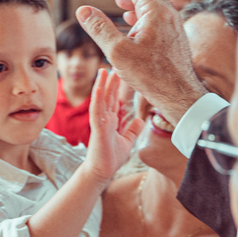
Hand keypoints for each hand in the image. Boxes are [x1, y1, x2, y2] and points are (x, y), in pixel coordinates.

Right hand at [76, 0, 206, 125]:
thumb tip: (83, 10)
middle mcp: (168, 14)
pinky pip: (158, 17)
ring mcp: (174, 26)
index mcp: (156, 12)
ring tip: (118, 2)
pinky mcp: (175, 37)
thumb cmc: (151, 76)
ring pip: (154, 4)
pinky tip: (133, 21)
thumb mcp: (117, 52)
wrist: (179, 95)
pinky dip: (143, 13)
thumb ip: (99, 28)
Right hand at [84, 67, 144, 183]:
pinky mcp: (97, 128)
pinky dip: (97, 98)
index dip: (117, 87)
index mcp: (111, 120)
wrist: (102, 172)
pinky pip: (96, 110)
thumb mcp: (127, 141)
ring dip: (102, 85)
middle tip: (115, 64)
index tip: (121, 73)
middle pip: (108, 95)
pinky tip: (99, 88)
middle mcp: (104, 118)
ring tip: (104, 70)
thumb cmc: (111, 158)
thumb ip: (132, 130)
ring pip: (100, 99)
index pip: (114, 99)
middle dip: (111, 81)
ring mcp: (100, 122)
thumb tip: (141, 120)